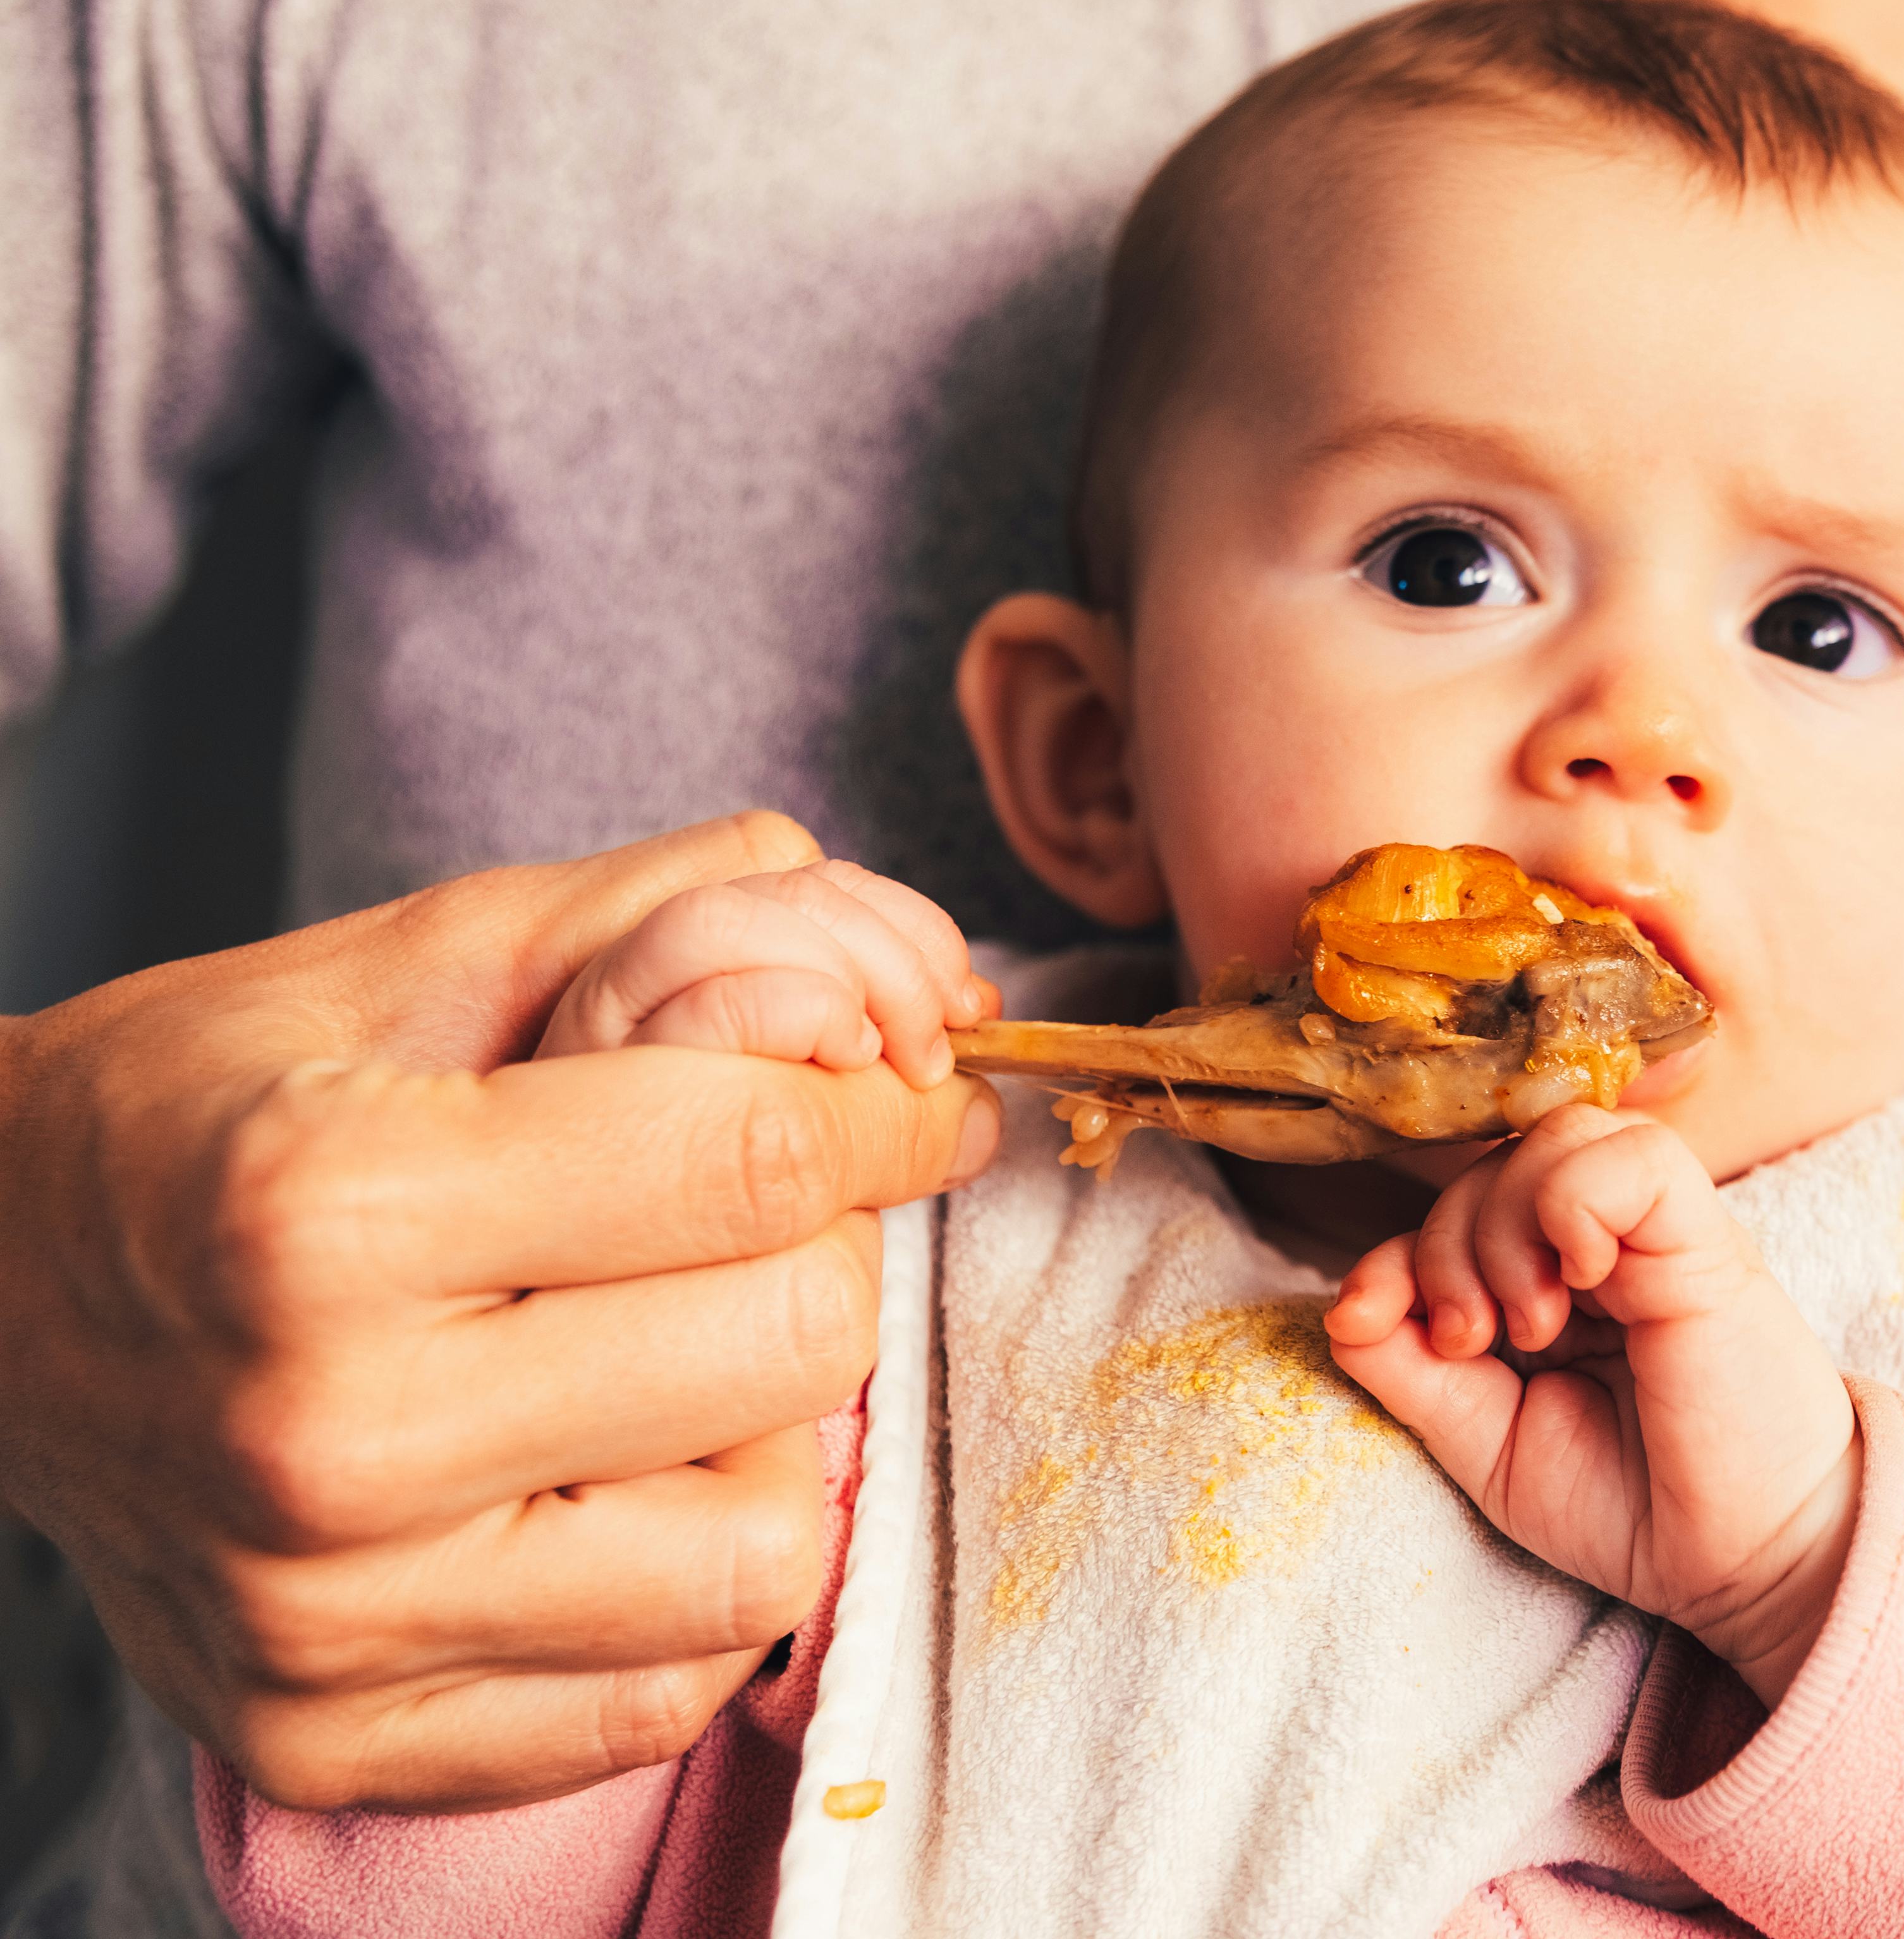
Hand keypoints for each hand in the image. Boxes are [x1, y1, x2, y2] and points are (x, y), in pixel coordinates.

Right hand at [0, 814, 999, 1811]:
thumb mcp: (427, 960)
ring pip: (764, 1549)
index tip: (891, 1087)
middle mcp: (325, 1437)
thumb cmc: (223, 1106)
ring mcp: (327, 1622)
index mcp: (332, 1206)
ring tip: (664, 1361)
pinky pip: (660, 1698)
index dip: (875, 1105)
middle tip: (739, 1218)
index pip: (757, 1160)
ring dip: (765, 1436)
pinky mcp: (333, 1745)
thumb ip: (677, 921)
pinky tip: (607, 1486)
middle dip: (812, 1251)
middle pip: (790, 1345)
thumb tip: (917, 974)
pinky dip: (682, 1590)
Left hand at [1324, 1104, 1860, 1707]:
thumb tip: (1344, 1302)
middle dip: (1447, 1249)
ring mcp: (1659, 1231)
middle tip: (1479, 1342)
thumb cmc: (1634, 1506)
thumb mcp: (1485, 1443)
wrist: (1747, 1563)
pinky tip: (1586, 1280)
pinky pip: (1632, 1157)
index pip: (1455, 1206)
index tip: (1378, 1321)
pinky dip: (1579, 1205)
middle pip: (1492, 1163)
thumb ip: (1411, 1370)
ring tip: (1533, 1325)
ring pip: (1554, 1139)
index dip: (1396, 1251)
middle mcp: (1608, 1240)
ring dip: (1506, 1226)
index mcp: (1555, 1278)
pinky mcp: (1708, 1237)